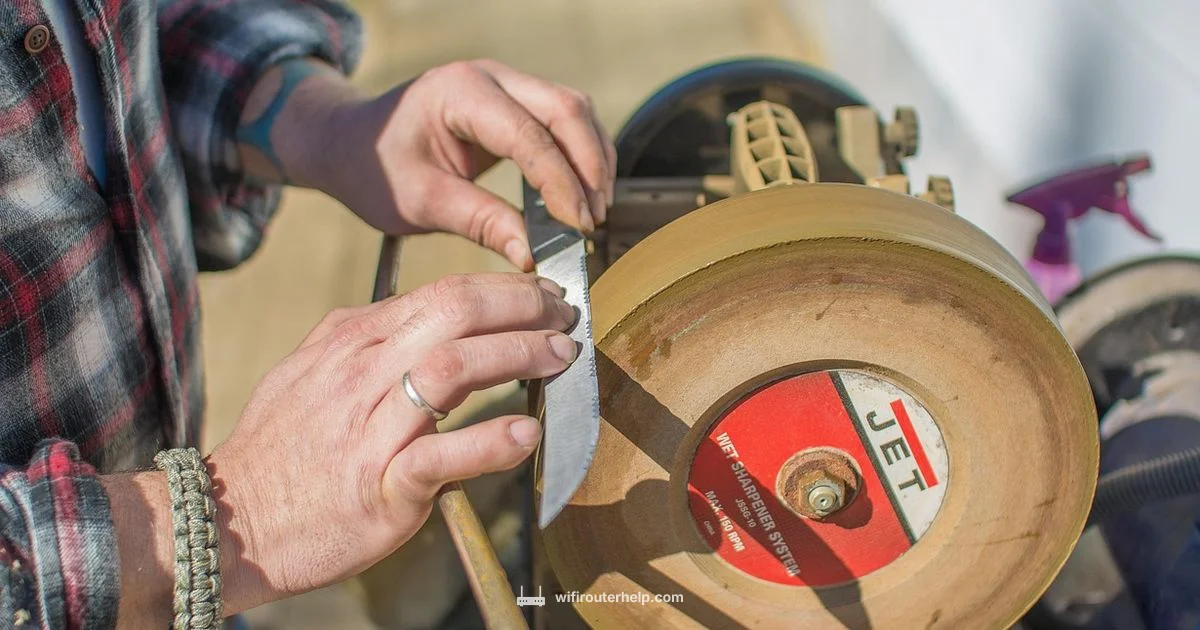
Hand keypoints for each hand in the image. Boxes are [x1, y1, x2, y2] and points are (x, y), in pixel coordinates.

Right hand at [206, 273, 576, 611]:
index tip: (539, 295)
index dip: (502, 288)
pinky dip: (488, 441)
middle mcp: (361, 374)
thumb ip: (361, 338)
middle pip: (453, 313)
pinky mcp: (379, 485)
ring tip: (559, 357)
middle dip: (520, 306)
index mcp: (351, 342)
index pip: (441, 293)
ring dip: (518, 356)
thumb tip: (411, 311)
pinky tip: (526, 432)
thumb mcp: (308, 371)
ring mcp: (370, 429)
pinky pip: (440, 455)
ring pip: (452, 369)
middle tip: (563, 317)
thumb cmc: (278, 451)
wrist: (229, 522)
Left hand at [314, 59, 616, 269]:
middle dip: (589, 167)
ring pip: (575, 110)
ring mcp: (506, 84)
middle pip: (566, 109)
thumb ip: (480, 223)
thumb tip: (532, 255)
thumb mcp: (420, 202)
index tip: (578, 226)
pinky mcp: (515, 101)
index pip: (529, 134)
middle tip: (593, 220)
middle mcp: (490, 77)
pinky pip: (565, 119)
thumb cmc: (374, 168)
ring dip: (592, 159)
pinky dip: (581, 154)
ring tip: (593, 211)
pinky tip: (582, 193)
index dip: (560, 182)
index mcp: (459, 92)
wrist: (351, 142)